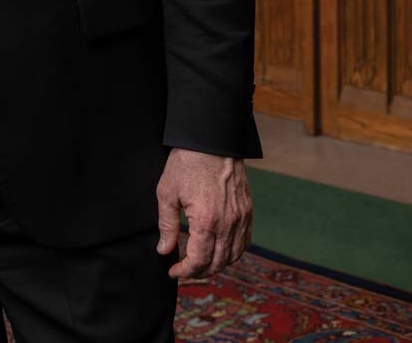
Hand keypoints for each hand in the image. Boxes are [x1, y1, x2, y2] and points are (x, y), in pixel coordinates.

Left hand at [155, 148, 252, 278]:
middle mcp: (228, 223)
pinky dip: (234, 252)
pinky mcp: (247, 209)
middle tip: (184, 269)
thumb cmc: (186, 162)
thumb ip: (167, 225)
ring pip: (234, 256)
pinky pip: (245, 241)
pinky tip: (221, 250)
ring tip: (201, 263)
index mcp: (206, 221)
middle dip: (199, 272)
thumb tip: (164, 250)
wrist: (211, 139)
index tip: (173, 271)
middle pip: (217, 263)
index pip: (198, 261)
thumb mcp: (167, 192)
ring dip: (217, 265)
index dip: (184, 271)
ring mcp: (241, 217)